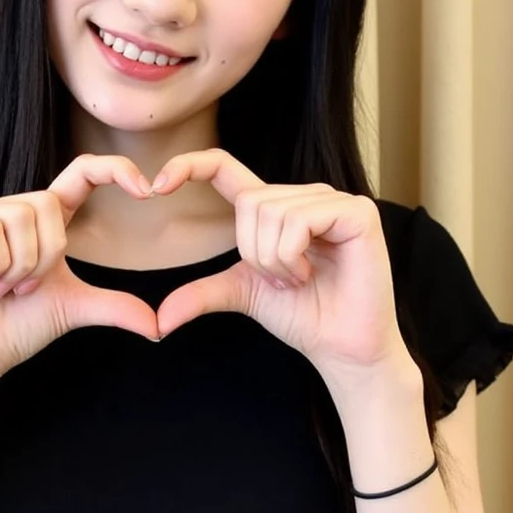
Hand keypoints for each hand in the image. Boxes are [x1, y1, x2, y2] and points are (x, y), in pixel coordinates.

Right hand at [0, 154, 161, 398]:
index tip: (147, 190)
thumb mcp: (72, 309)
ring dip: (18, 267)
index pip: (81, 173)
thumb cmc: (16, 330)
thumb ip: (114, 307)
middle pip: (47, 203)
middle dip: (44, 257)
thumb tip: (160, 327)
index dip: (113, 169)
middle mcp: (6, 208)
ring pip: (19, 216)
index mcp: (40, 220)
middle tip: (23, 289)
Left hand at [151, 148, 415, 393]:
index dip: (190, 165)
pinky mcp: (356, 212)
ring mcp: (332, 200)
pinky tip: (313, 273)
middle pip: (251, 202)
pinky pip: (301, 220)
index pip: (224, 167)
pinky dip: (295, 255)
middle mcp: (303, 196)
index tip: (156, 186)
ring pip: (273, 211)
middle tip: (283, 279)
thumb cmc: (302, 316)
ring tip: (299, 278)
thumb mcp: (243, 294)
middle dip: (255, 252)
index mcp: (272, 208)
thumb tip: (158, 320)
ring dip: (276, 259)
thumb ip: (202, 294)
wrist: (341, 347)